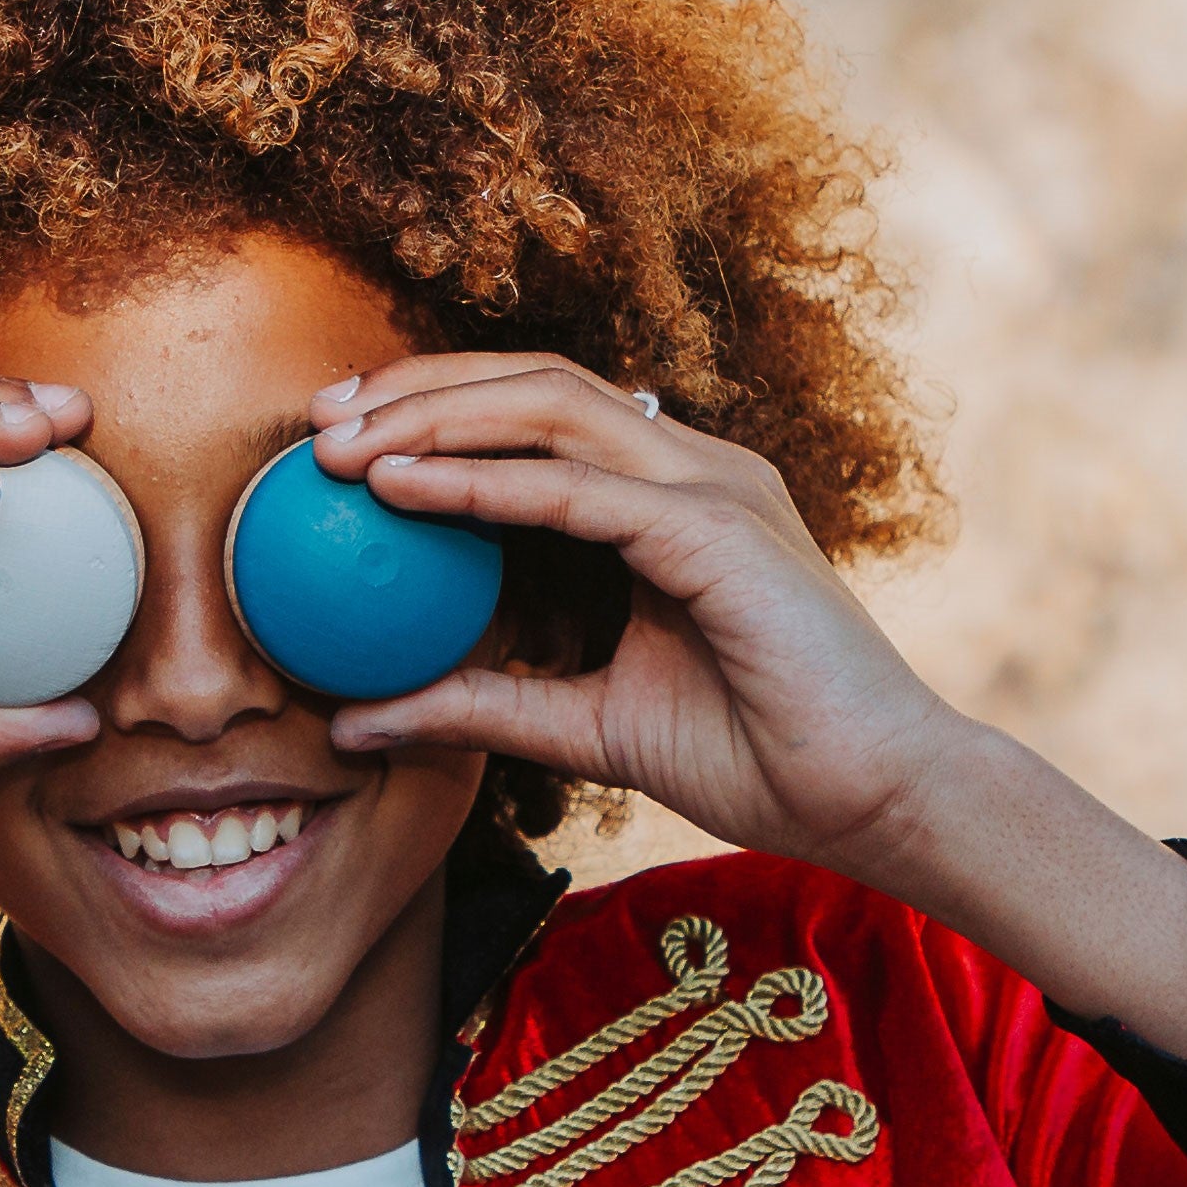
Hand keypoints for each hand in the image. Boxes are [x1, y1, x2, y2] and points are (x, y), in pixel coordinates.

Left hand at [304, 353, 956, 880]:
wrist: (872, 801)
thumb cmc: (755, 759)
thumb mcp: (582, 726)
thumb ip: (480, 706)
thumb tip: (356, 720)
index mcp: (671, 496)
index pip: (539, 417)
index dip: (436, 410)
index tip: (333, 441)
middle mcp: (694, 469)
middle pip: (536, 385)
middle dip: (417, 388)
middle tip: (314, 419)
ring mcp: (713, 487)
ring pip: (552, 410)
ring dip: (435, 417)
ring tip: (340, 444)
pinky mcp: (720, 531)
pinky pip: (579, 490)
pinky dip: (486, 482)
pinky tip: (406, 488)